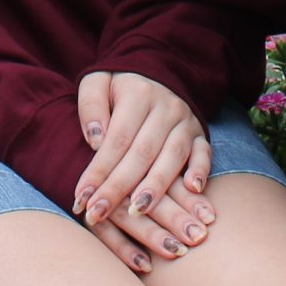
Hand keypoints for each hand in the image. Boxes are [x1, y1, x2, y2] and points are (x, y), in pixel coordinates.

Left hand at [70, 71, 217, 274]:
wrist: (156, 71)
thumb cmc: (118, 86)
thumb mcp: (97, 82)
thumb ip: (91, 105)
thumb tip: (95, 140)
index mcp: (138, 94)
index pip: (116, 138)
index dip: (98, 170)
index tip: (81, 198)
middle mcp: (166, 107)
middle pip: (142, 153)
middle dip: (119, 187)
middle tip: (98, 214)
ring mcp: (185, 121)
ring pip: (172, 157)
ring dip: (155, 188)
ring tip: (136, 212)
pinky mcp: (200, 133)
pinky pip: (204, 153)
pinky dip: (200, 171)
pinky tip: (192, 190)